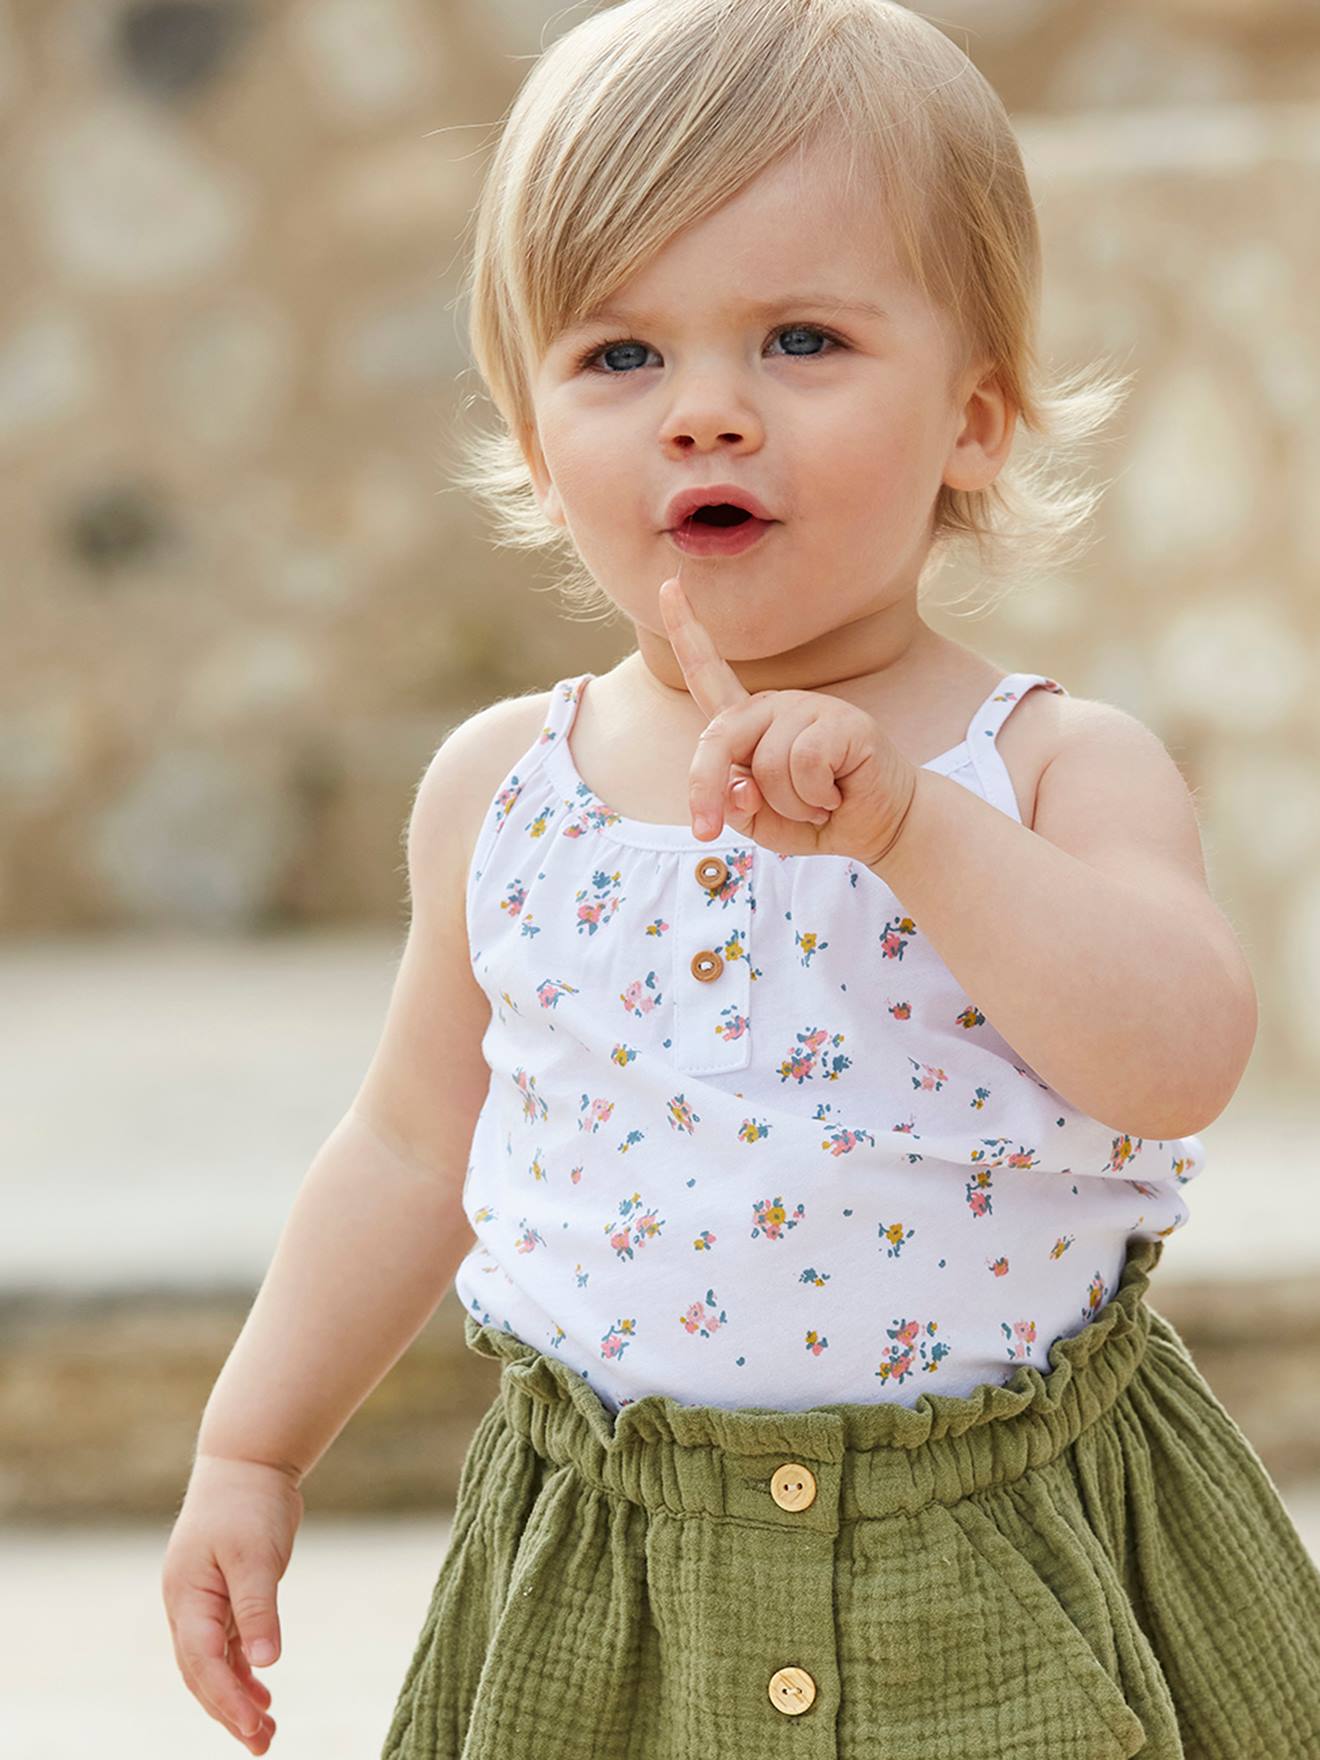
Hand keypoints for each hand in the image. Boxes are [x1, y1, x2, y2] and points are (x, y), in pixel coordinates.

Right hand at [161, 1454, 303, 1752]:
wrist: (248, 1463)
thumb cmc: (249, 1503)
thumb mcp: (257, 1556)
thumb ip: (258, 1609)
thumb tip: (266, 1663)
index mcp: (187, 1598)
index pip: (203, 1662)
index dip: (227, 1698)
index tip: (253, 1726)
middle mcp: (187, 1607)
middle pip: (202, 1673)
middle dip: (228, 1712)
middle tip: (260, 1745)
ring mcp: (202, 1604)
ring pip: (213, 1665)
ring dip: (235, 1699)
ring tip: (264, 1734)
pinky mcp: (223, 1598)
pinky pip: (226, 1648)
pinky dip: (242, 1673)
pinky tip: (262, 1695)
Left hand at [657, 576, 920, 865]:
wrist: (880, 825)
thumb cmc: (815, 816)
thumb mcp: (761, 819)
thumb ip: (737, 803)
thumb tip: (738, 785)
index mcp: (749, 721)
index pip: (709, 671)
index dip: (687, 629)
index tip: (670, 584)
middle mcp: (776, 705)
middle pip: (718, 739)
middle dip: (706, 791)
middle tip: (707, 831)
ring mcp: (811, 708)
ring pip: (766, 765)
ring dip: (789, 804)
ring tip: (817, 802)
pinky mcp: (844, 722)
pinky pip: (804, 766)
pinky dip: (816, 798)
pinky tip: (837, 795)